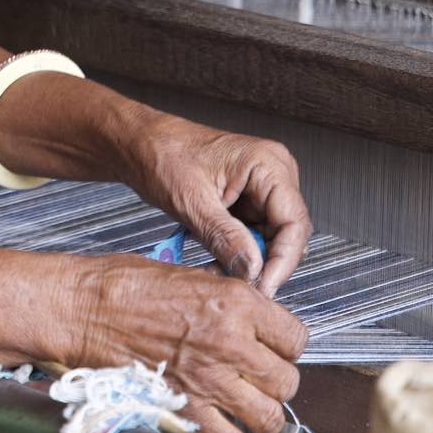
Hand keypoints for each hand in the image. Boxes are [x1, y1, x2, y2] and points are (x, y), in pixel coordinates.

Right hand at [62, 254, 307, 432]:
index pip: (296, 339)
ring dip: (261, 417)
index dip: (285, 346)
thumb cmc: (123, 286)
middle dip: (275, 383)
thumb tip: (254, 318)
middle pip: (287, 382)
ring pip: (269, 418)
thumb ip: (228, 299)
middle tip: (256, 380)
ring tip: (247, 411)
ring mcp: (210, 381)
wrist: (82, 309)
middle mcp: (231, 343)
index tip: (272, 349)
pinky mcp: (186, 409)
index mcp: (236, 303)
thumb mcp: (188, 275)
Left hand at [122, 116, 310, 295]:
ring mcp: (260, 187)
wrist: (138, 144)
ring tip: (217, 270)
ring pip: (269, 238)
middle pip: (286, 233)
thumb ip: (224, 237)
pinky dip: (236, 251)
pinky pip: (252, 234)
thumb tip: (252, 269)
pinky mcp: (247, 200)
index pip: (294, 223)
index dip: (283, 261)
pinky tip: (215, 259)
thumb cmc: (160, 154)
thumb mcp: (191, 201)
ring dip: (247, 260)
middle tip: (238, 284)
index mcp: (268, 164)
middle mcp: (272, 174)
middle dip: (262, 263)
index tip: (264, 287)